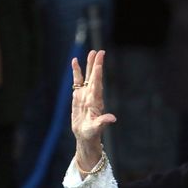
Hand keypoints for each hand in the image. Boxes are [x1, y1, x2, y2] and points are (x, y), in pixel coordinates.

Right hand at [70, 50, 116, 175]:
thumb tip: (112, 118)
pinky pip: (78, 81)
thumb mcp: (96, 129)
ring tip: (92, 52)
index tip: (99, 63)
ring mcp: (85, 94)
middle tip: (99, 52)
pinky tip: (75, 61)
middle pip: (94, 77)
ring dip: (89, 65)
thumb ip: (103, 122)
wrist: (85, 136)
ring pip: (87, 76)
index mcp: (96, 102)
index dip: (97, 74)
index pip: (97, 85)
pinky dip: (77, 71)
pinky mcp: (78, 96)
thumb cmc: (91, 134)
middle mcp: (92, 95)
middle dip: (96, 65)